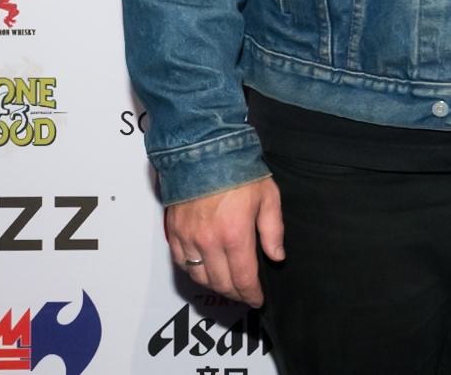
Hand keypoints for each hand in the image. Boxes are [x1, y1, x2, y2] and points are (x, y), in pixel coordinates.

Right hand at [164, 177, 283, 307]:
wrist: (204, 152)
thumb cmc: (238, 170)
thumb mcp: (268, 197)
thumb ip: (273, 230)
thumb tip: (276, 256)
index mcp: (235, 235)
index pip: (243, 278)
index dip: (251, 293)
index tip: (256, 298)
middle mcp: (209, 242)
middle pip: (221, 283)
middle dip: (235, 293)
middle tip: (245, 293)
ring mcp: (189, 239)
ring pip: (200, 278)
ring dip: (215, 286)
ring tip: (227, 284)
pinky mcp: (174, 233)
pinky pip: (182, 264)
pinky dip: (193, 273)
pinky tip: (204, 270)